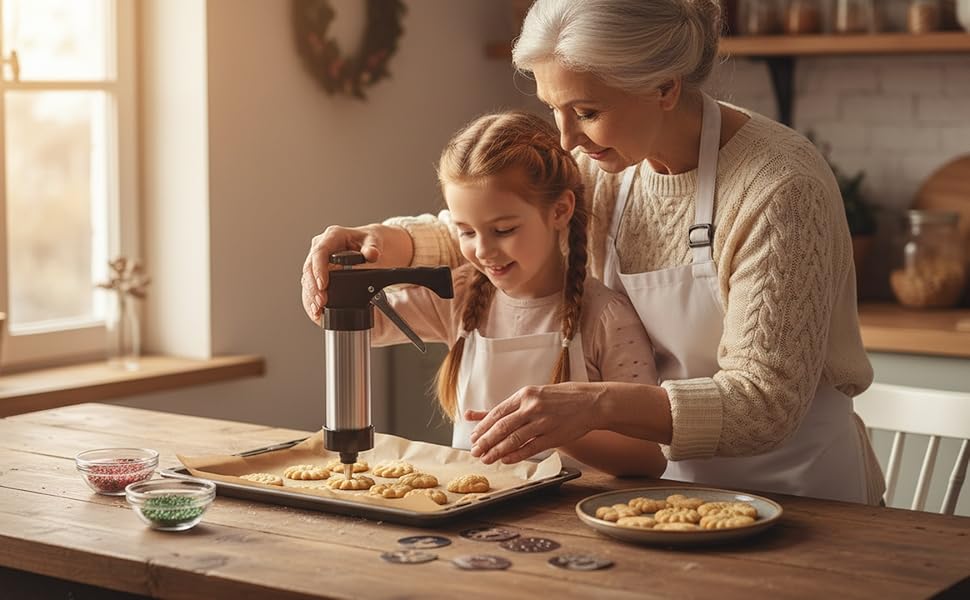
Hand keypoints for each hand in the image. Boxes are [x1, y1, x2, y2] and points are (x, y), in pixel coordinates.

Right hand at [301, 224, 410, 323]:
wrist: (369, 244)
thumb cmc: (369, 240)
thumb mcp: (374, 240)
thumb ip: (373, 248)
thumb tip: (371, 254)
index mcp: (332, 236)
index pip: (320, 252)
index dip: (319, 269)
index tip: (322, 285)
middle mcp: (321, 246)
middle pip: (309, 268)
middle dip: (313, 287)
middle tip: (321, 302)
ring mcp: (318, 260)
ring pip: (307, 278)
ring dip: (311, 295)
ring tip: (318, 310)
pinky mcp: (318, 271)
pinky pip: (310, 285)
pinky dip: (312, 299)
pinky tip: (316, 311)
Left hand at [466, 382, 607, 464]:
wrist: (592, 402)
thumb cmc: (562, 397)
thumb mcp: (535, 394)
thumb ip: (511, 406)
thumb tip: (480, 414)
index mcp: (525, 394)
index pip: (498, 412)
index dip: (483, 426)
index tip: (473, 436)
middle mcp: (532, 407)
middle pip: (502, 427)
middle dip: (485, 441)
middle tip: (474, 451)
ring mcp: (543, 422)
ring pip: (513, 439)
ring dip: (497, 451)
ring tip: (486, 459)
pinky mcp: (553, 436)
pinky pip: (530, 448)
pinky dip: (516, 456)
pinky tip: (505, 460)